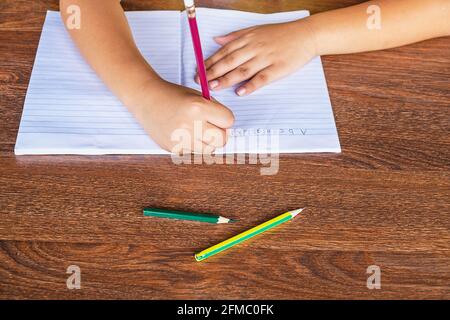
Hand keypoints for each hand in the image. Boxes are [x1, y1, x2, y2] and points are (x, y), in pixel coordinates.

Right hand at [128, 80, 234, 152]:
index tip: (219, 117)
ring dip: (207, 142)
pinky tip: (183, 133)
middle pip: (221, 140)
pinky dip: (192, 145)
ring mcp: (181, 139)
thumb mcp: (197, 96)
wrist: (146, 98)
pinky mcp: (173, 148)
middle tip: (213, 127)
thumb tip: (228, 129)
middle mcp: (190, 125)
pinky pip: (193, 152)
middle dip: (220, 133)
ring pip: (209, 149)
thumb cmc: (173, 95)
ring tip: (197, 130)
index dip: (225, 119)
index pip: (229, 121)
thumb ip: (215, 111)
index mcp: (198, 107)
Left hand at [197, 19, 316, 95]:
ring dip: (227, 79)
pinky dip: (251, 85)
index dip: (210, 61)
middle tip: (201, 81)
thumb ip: (235, 36)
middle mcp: (254, 48)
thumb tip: (216, 39)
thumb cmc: (280, 34)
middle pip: (230, 61)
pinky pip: (262, 78)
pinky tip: (241, 92)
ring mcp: (266, 59)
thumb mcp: (256, 30)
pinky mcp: (278, 69)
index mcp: (248, 39)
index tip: (198, 70)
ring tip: (214, 87)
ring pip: (243, 70)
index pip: (224, 51)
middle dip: (213, 71)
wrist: (306, 35)